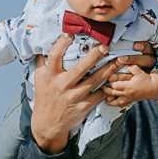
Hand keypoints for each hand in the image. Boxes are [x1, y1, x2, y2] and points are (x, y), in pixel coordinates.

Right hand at [30, 34, 120, 153]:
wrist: (48, 125)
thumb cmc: (44, 98)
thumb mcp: (39, 79)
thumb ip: (41, 63)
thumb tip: (40, 46)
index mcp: (51, 76)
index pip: (54, 56)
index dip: (61, 43)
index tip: (70, 33)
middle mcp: (62, 85)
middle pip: (80, 67)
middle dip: (94, 55)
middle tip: (105, 45)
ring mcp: (74, 96)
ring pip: (94, 80)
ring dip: (108, 69)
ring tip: (119, 60)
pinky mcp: (83, 106)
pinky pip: (99, 95)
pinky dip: (108, 87)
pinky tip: (117, 79)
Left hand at [104, 66, 157, 105]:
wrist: (154, 87)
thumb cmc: (146, 78)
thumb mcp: (139, 71)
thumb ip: (132, 67)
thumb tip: (124, 63)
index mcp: (128, 86)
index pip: (115, 85)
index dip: (110, 83)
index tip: (106, 80)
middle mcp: (128, 94)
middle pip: (114, 93)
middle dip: (107, 91)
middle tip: (102, 88)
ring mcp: (130, 98)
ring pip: (117, 102)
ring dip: (111, 101)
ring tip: (106, 101)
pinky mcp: (132, 101)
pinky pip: (123, 104)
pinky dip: (117, 105)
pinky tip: (113, 104)